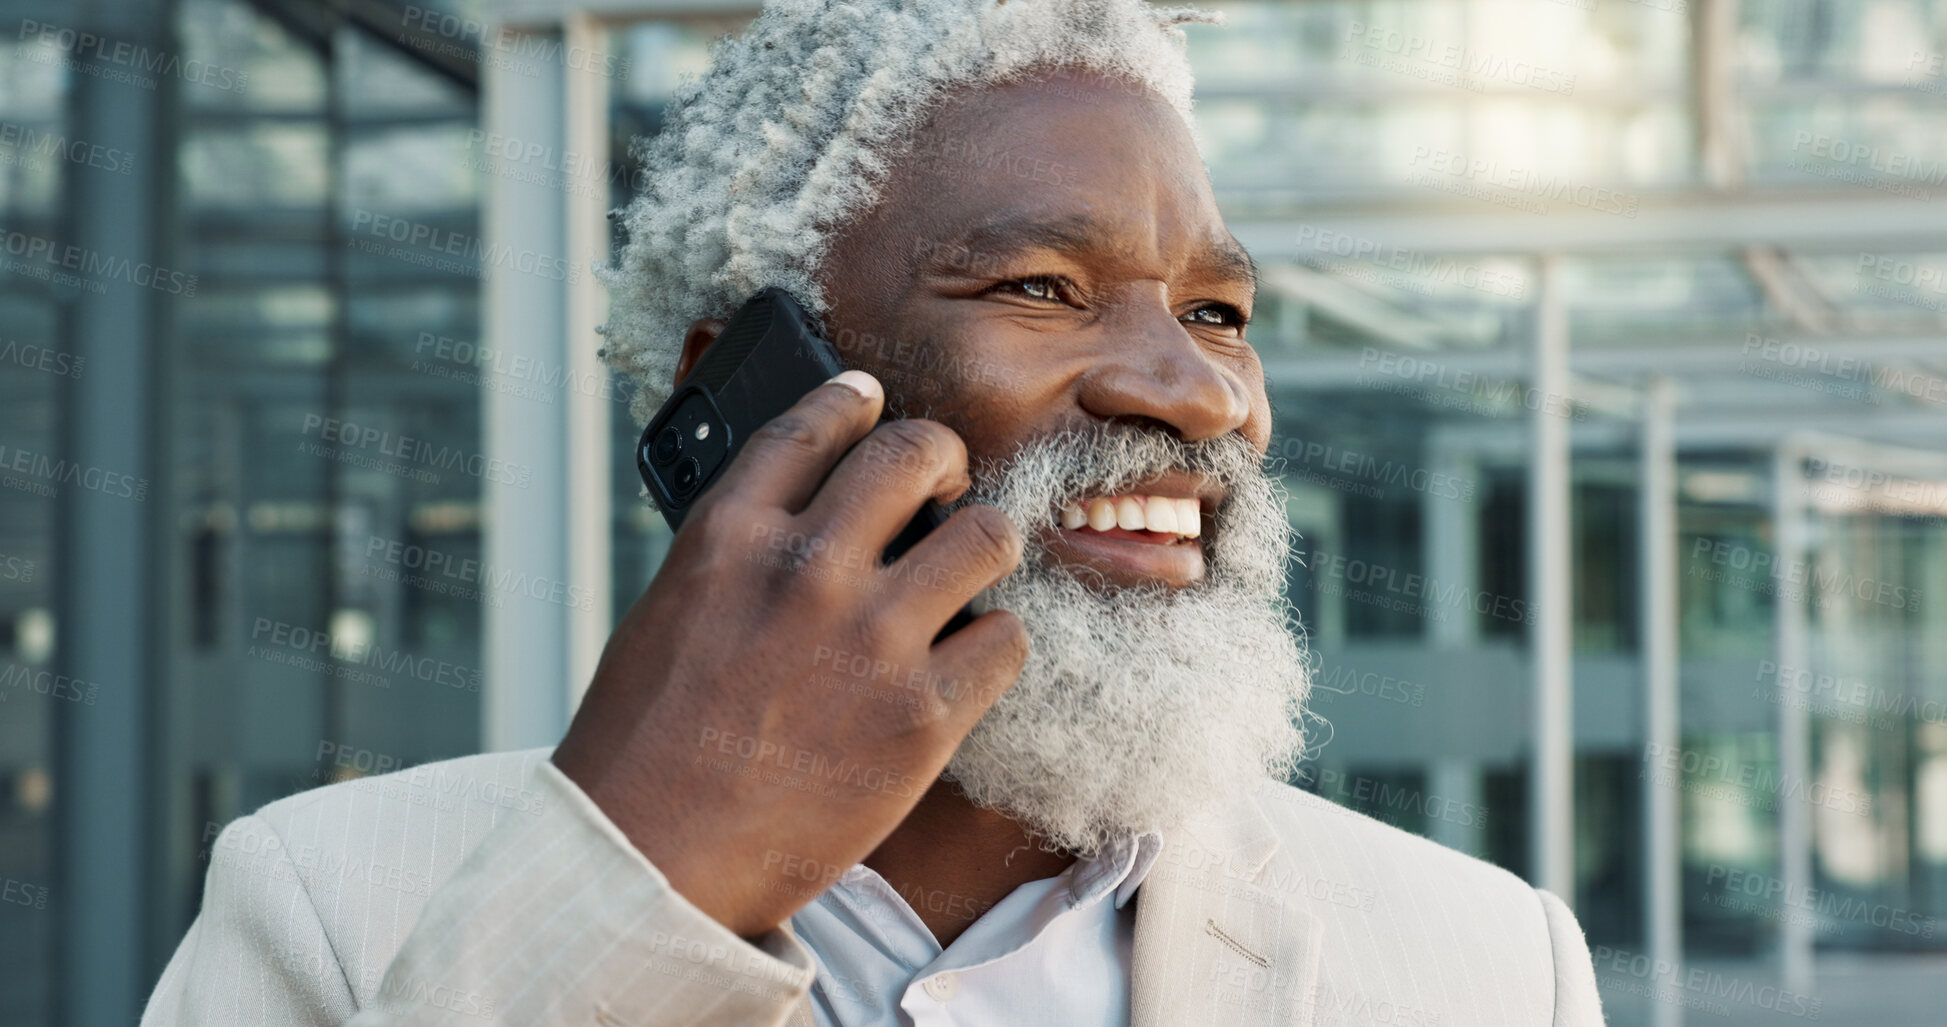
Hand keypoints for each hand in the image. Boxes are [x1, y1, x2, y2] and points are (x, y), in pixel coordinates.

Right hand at [552, 370, 1027, 936]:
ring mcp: (871, 639)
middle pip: (914, 453)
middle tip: (946, 478)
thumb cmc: (645, 748)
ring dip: (985, 544)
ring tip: (972, 568)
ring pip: (987, 535)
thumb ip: (739, 555)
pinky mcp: (922, 716)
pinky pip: (1007, 640)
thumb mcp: (669, 614)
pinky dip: (994, 645)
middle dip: (941, 456)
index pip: (812, 426)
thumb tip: (809, 522)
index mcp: (728, 537)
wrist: (649, 863)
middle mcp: (805, 569)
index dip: (851, 399)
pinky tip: (968, 659)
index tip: (872, 396)